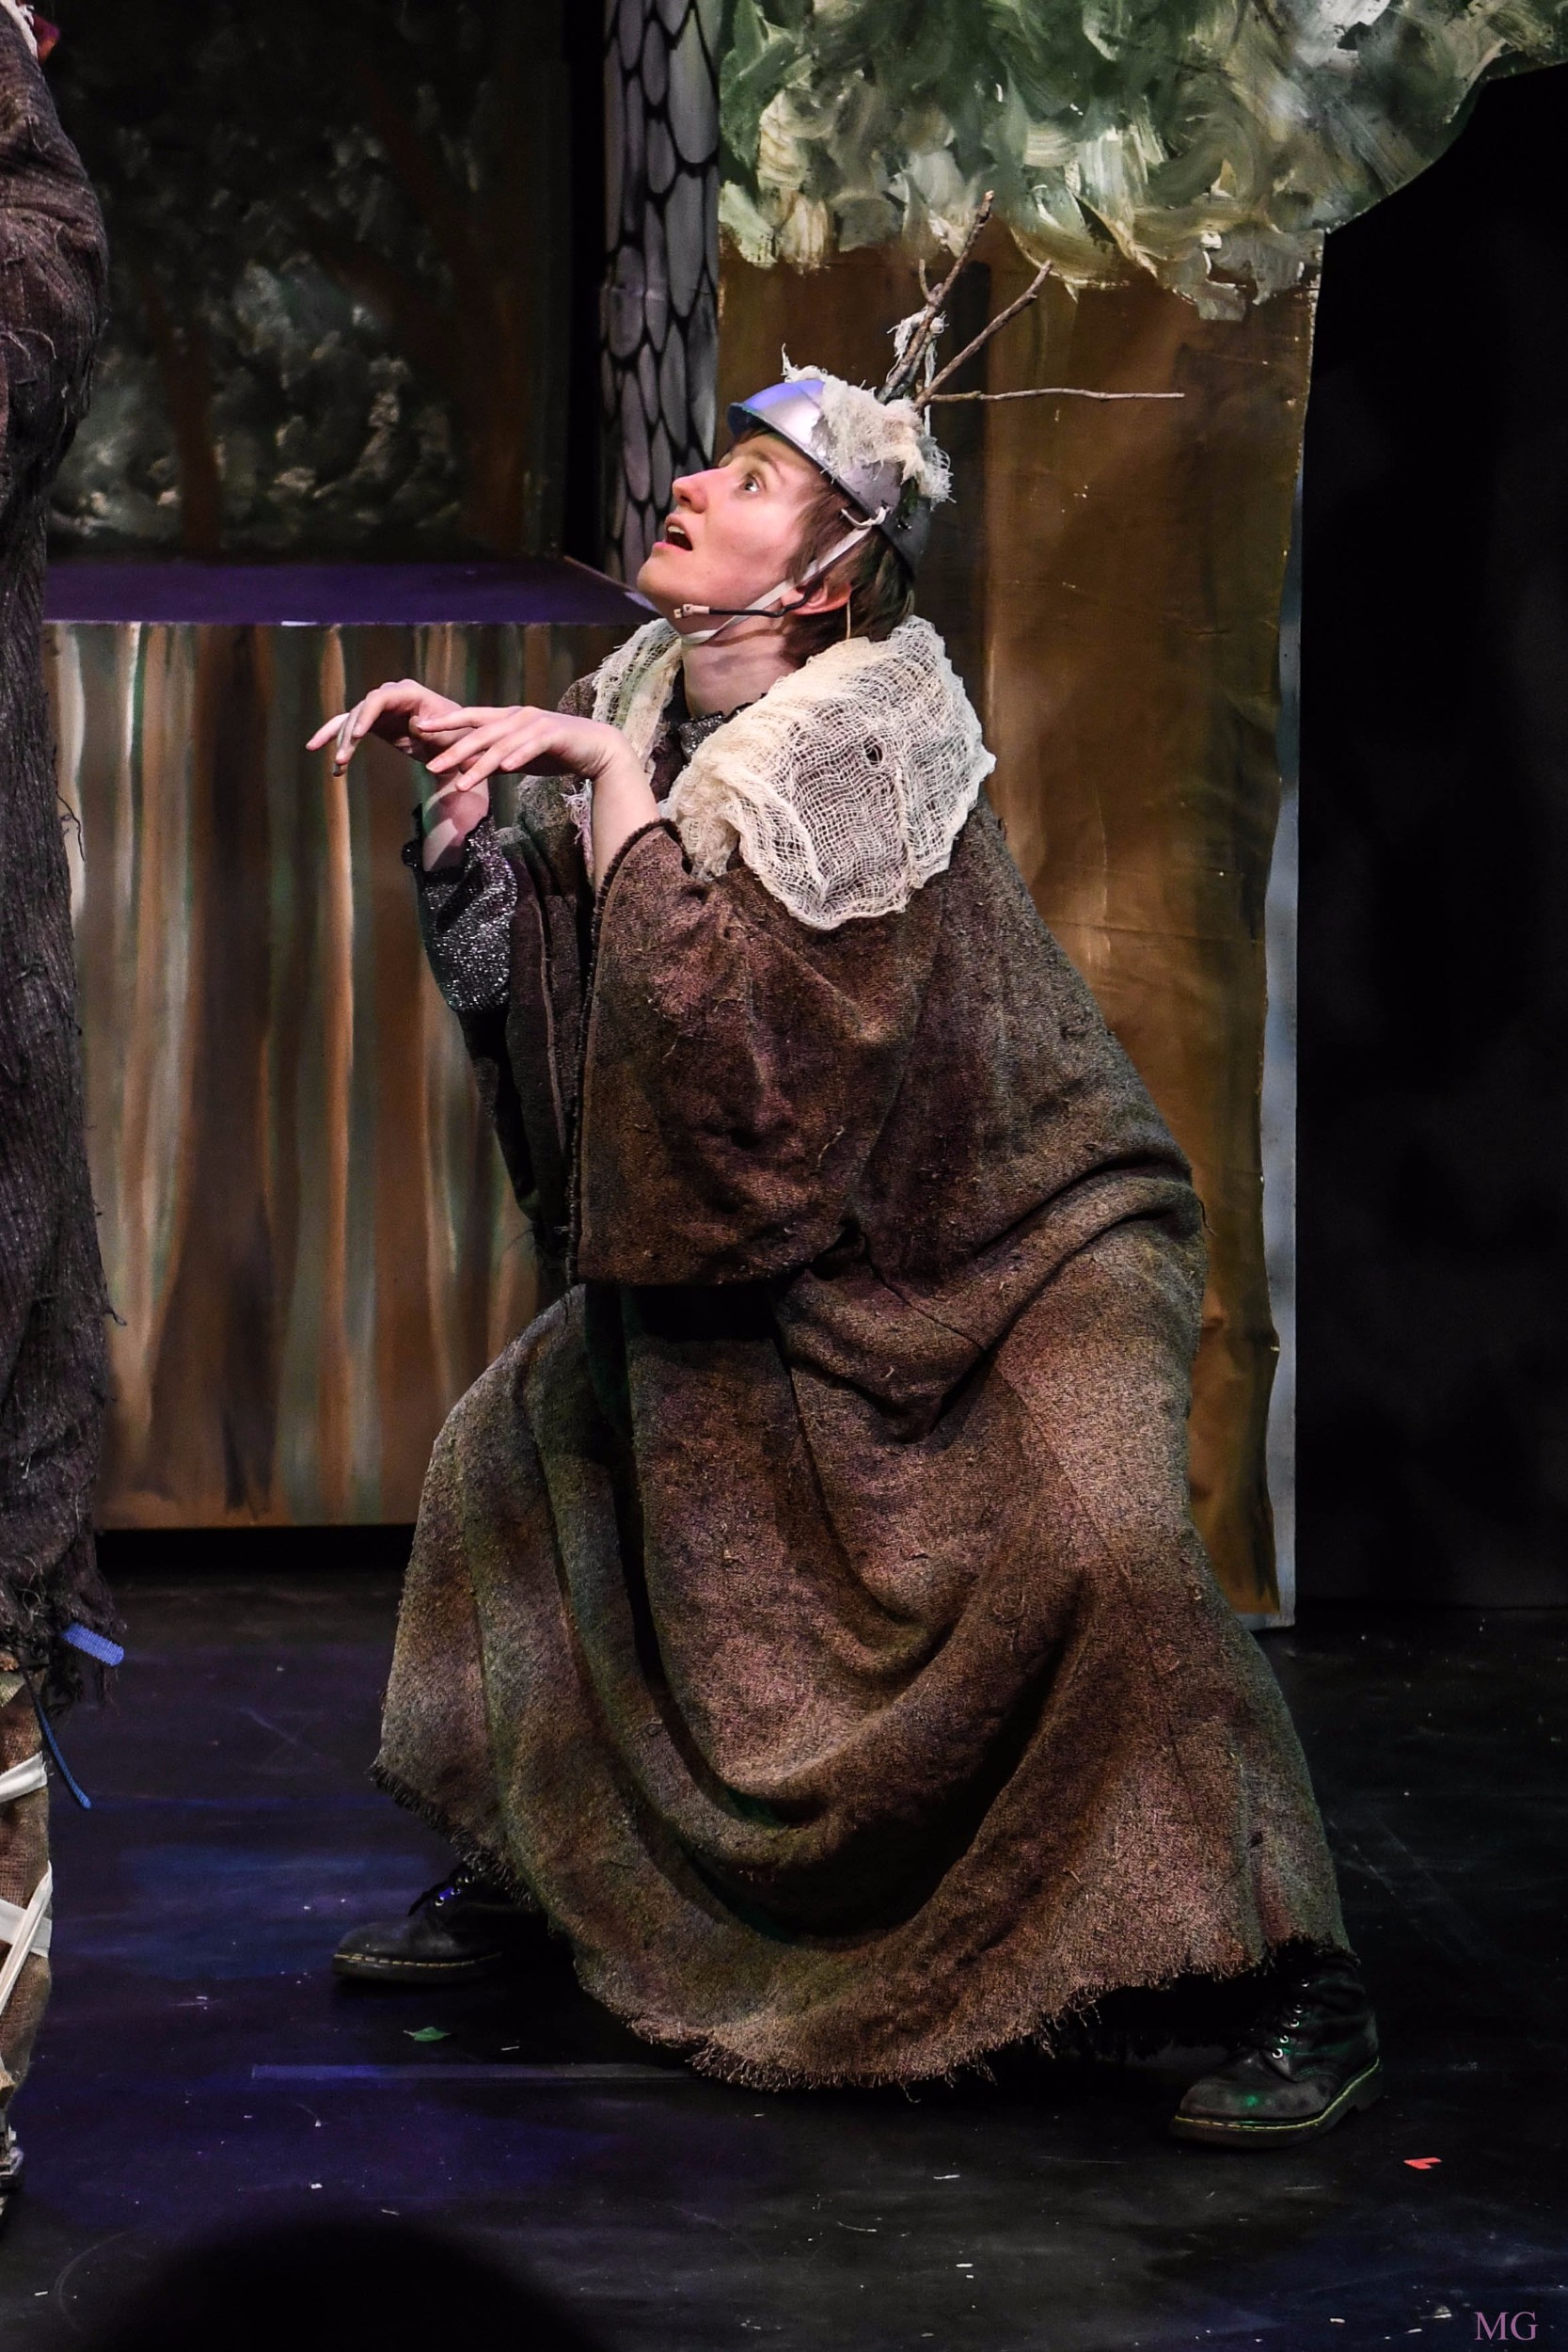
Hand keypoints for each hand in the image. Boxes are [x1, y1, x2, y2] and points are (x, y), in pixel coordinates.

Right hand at [306, 678, 464, 772]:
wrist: (454, 744)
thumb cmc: (456, 736)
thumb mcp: (448, 734)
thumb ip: (432, 729)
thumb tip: (415, 725)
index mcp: (409, 692)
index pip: (379, 698)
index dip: (365, 715)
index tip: (356, 735)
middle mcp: (390, 695)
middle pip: (361, 711)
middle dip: (349, 735)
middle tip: (341, 758)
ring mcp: (380, 708)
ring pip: (351, 721)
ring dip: (341, 743)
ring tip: (337, 767)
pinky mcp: (374, 722)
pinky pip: (351, 729)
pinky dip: (338, 742)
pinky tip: (330, 762)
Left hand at [421, 706, 642, 794]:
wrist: (597, 748)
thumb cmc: (557, 752)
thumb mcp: (520, 756)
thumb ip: (497, 759)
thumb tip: (470, 768)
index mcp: (508, 717)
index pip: (471, 717)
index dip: (445, 722)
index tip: (420, 728)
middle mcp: (519, 716)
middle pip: (480, 733)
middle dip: (454, 750)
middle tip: (432, 766)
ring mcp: (537, 724)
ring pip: (502, 745)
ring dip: (480, 765)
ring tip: (462, 783)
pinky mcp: (555, 734)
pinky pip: (531, 747)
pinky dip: (517, 757)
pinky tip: (504, 769)